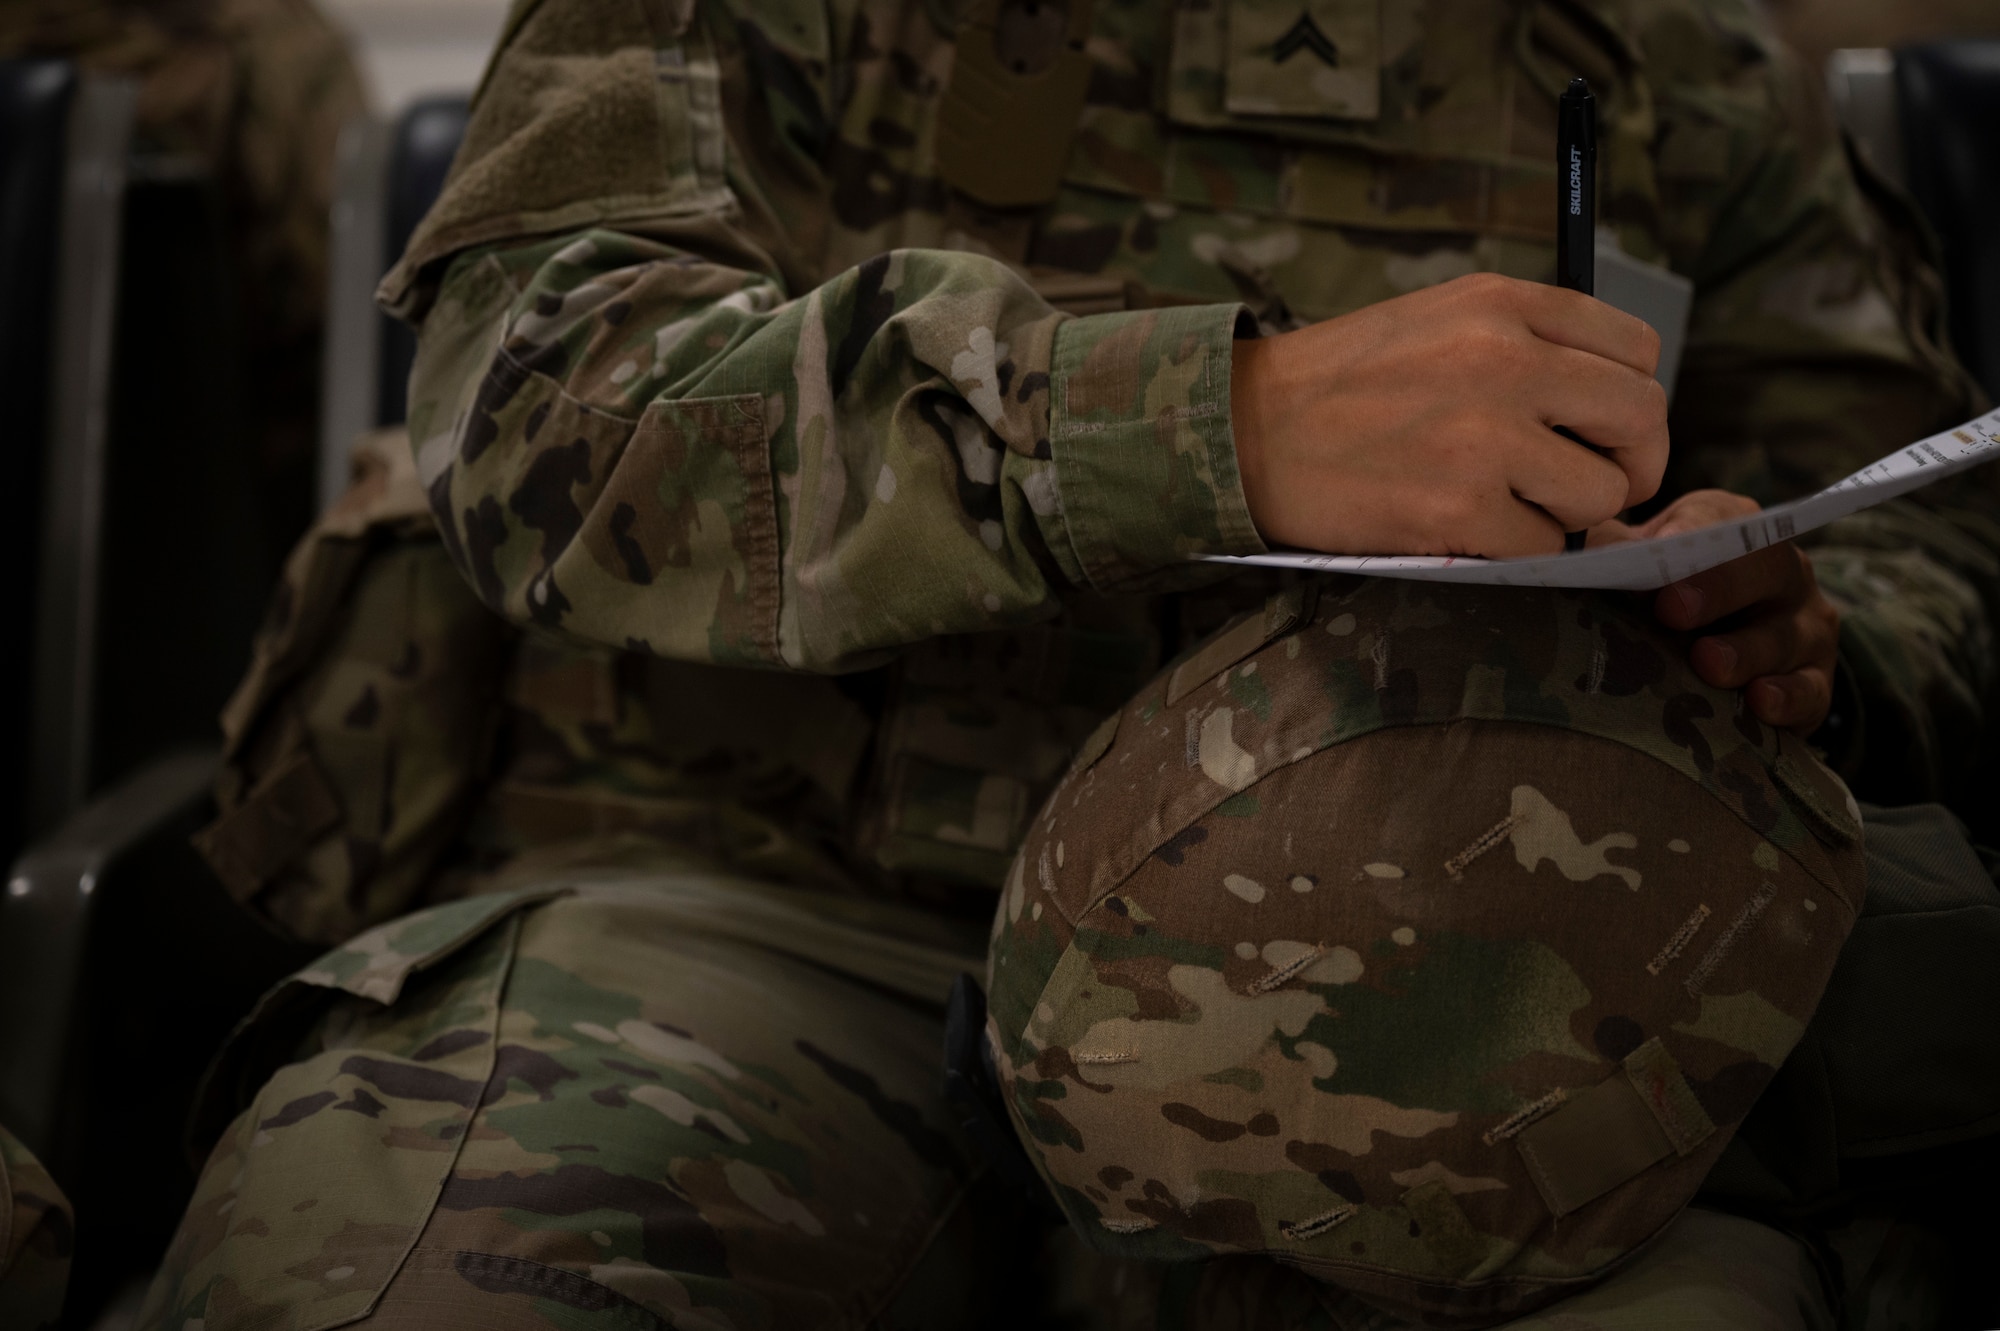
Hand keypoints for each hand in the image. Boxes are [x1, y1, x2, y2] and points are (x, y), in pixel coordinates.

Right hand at [1231, 273, 1667, 557]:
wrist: (1242, 430)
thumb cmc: (1338, 384)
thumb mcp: (1437, 320)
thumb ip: (1524, 342)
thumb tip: (1607, 407)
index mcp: (1504, 305)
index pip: (1637, 351)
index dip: (1630, 402)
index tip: (1599, 431)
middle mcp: (1507, 361)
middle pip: (1641, 420)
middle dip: (1629, 465)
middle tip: (1587, 487)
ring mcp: (1485, 437)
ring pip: (1600, 495)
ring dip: (1565, 514)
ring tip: (1506, 504)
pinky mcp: (1458, 509)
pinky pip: (1541, 548)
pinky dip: (1513, 551)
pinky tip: (1464, 529)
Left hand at [1590, 490, 1839, 732]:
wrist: (1720, 648)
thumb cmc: (1665, 595)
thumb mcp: (1638, 564)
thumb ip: (1612, 553)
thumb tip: (1584, 553)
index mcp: (1735, 530)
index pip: (1721, 517)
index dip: (1693, 529)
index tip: (1661, 546)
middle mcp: (1782, 571)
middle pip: (1765, 568)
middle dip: (1718, 587)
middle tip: (1672, 609)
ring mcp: (1805, 625)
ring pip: (1784, 635)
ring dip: (1745, 650)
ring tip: (1707, 662)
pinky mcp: (1816, 681)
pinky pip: (1811, 690)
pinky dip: (1787, 697)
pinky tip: (1759, 701)